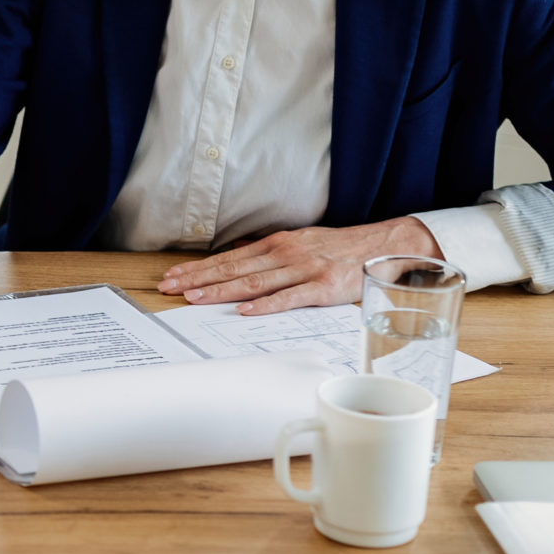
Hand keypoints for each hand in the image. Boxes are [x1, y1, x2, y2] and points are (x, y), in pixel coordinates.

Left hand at [158, 217, 441, 314]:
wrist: (384, 245)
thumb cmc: (340, 249)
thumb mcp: (300, 243)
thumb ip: (269, 253)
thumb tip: (237, 258)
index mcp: (277, 244)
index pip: (229, 259)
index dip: (199, 268)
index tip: (173, 277)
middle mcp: (285, 253)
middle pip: (234, 269)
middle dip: (198, 279)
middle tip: (169, 288)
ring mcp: (304, 270)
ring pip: (254, 283)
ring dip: (222, 291)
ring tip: (194, 298)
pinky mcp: (323, 287)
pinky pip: (290, 297)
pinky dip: (265, 305)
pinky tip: (244, 311)